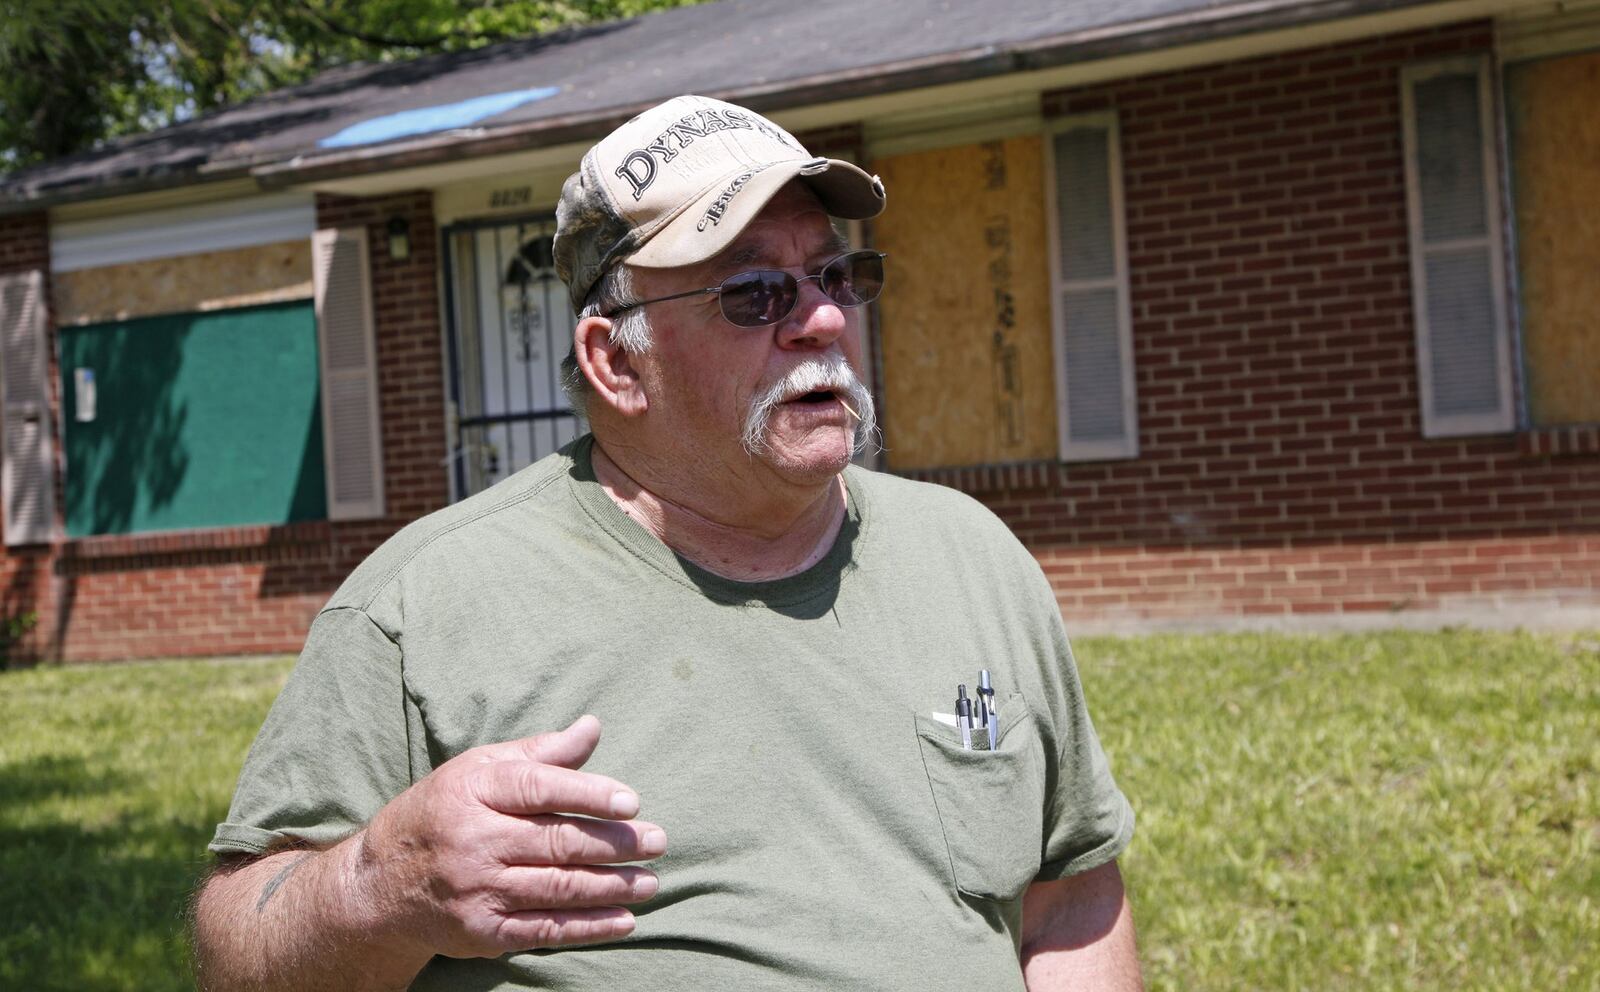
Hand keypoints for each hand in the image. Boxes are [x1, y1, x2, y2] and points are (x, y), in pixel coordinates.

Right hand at [353, 714, 664, 957]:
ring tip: (650, 881)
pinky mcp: (482, 931)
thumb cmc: (442, 812)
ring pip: (557, 888)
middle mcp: (474, 841)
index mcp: (474, 791)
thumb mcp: (479, 770)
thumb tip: (593, 727)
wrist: (378, 884)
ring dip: (611, 887)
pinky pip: (545, 930)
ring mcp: (477, 889)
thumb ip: (540, 753)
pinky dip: (588, 927)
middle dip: (614, 844)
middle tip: (657, 842)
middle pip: (556, 842)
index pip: (540, 789)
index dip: (589, 794)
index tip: (632, 801)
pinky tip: (624, 920)